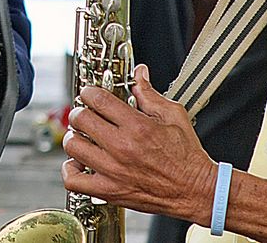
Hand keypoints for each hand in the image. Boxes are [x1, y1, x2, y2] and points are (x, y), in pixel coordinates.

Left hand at [62, 65, 216, 221]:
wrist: (195, 190)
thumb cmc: (186, 156)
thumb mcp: (173, 115)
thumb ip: (150, 94)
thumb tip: (139, 75)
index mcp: (137, 127)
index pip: (99, 100)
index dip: (89, 92)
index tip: (89, 93)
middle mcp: (122, 148)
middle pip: (81, 120)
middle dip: (80, 111)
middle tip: (85, 113)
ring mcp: (113, 171)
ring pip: (73, 146)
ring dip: (74, 137)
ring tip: (81, 136)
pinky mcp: (110, 191)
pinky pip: (74, 181)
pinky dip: (71, 170)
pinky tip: (79, 163)